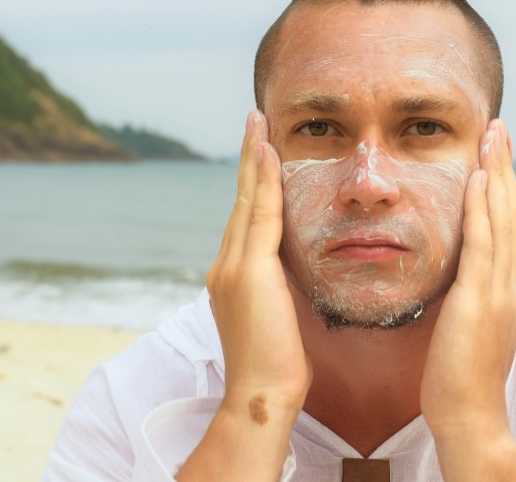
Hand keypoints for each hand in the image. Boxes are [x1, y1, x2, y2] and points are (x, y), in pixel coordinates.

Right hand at [177, 111, 310, 480]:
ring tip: (259, 123)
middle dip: (248, 158)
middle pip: (240, 200)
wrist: (261, 395)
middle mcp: (224, 264)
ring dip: (254, 158)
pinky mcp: (248, 270)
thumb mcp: (276, 318)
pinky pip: (261, 213)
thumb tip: (290, 275)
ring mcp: (232, 266)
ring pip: (247, 200)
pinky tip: (269, 153)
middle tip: (254, 120)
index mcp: (231, 276)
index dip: (253, 183)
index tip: (260, 152)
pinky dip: (265, 180)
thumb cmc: (275, 367)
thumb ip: (277, 289)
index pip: (245, 218)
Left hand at [421, 119, 515, 479]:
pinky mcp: (479, 300)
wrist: (468, 417)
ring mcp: (498, 290)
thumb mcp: (464, 327)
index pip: (506, 228)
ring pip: (503, 219)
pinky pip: (483, 244)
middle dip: (505, 167)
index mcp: (503, 289)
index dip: (502, 188)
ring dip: (498, 173)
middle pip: (511, 212)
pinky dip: (483, 208)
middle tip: (499, 128)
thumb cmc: (457, 378)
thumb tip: (455, 278)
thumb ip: (465, 298)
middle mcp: (507, 283)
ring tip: (493, 136)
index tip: (494, 154)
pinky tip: (479, 178)